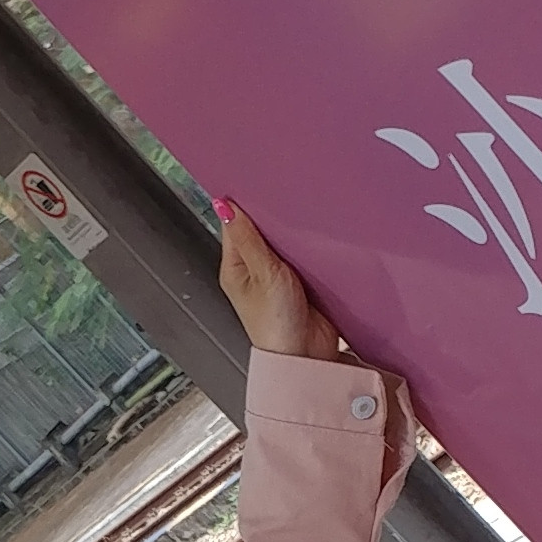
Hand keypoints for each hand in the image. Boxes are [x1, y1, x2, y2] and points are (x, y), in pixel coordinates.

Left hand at [216, 197, 345, 363]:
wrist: (307, 357)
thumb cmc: (276, 325)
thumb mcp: (262, 273)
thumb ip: (248, 238)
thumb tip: (225, 207)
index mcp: (235, 268)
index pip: (235, 226)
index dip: (245, 205)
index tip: (257, 183)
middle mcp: (254, 271)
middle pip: (261, 232)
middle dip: (273, 217)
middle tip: (287, 193)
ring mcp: (279, 278)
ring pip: (284, 243)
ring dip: (293, 233)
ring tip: (304, 213)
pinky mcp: (302, 284)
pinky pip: (304, 257)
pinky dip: (309, 248)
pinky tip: (316, 237)